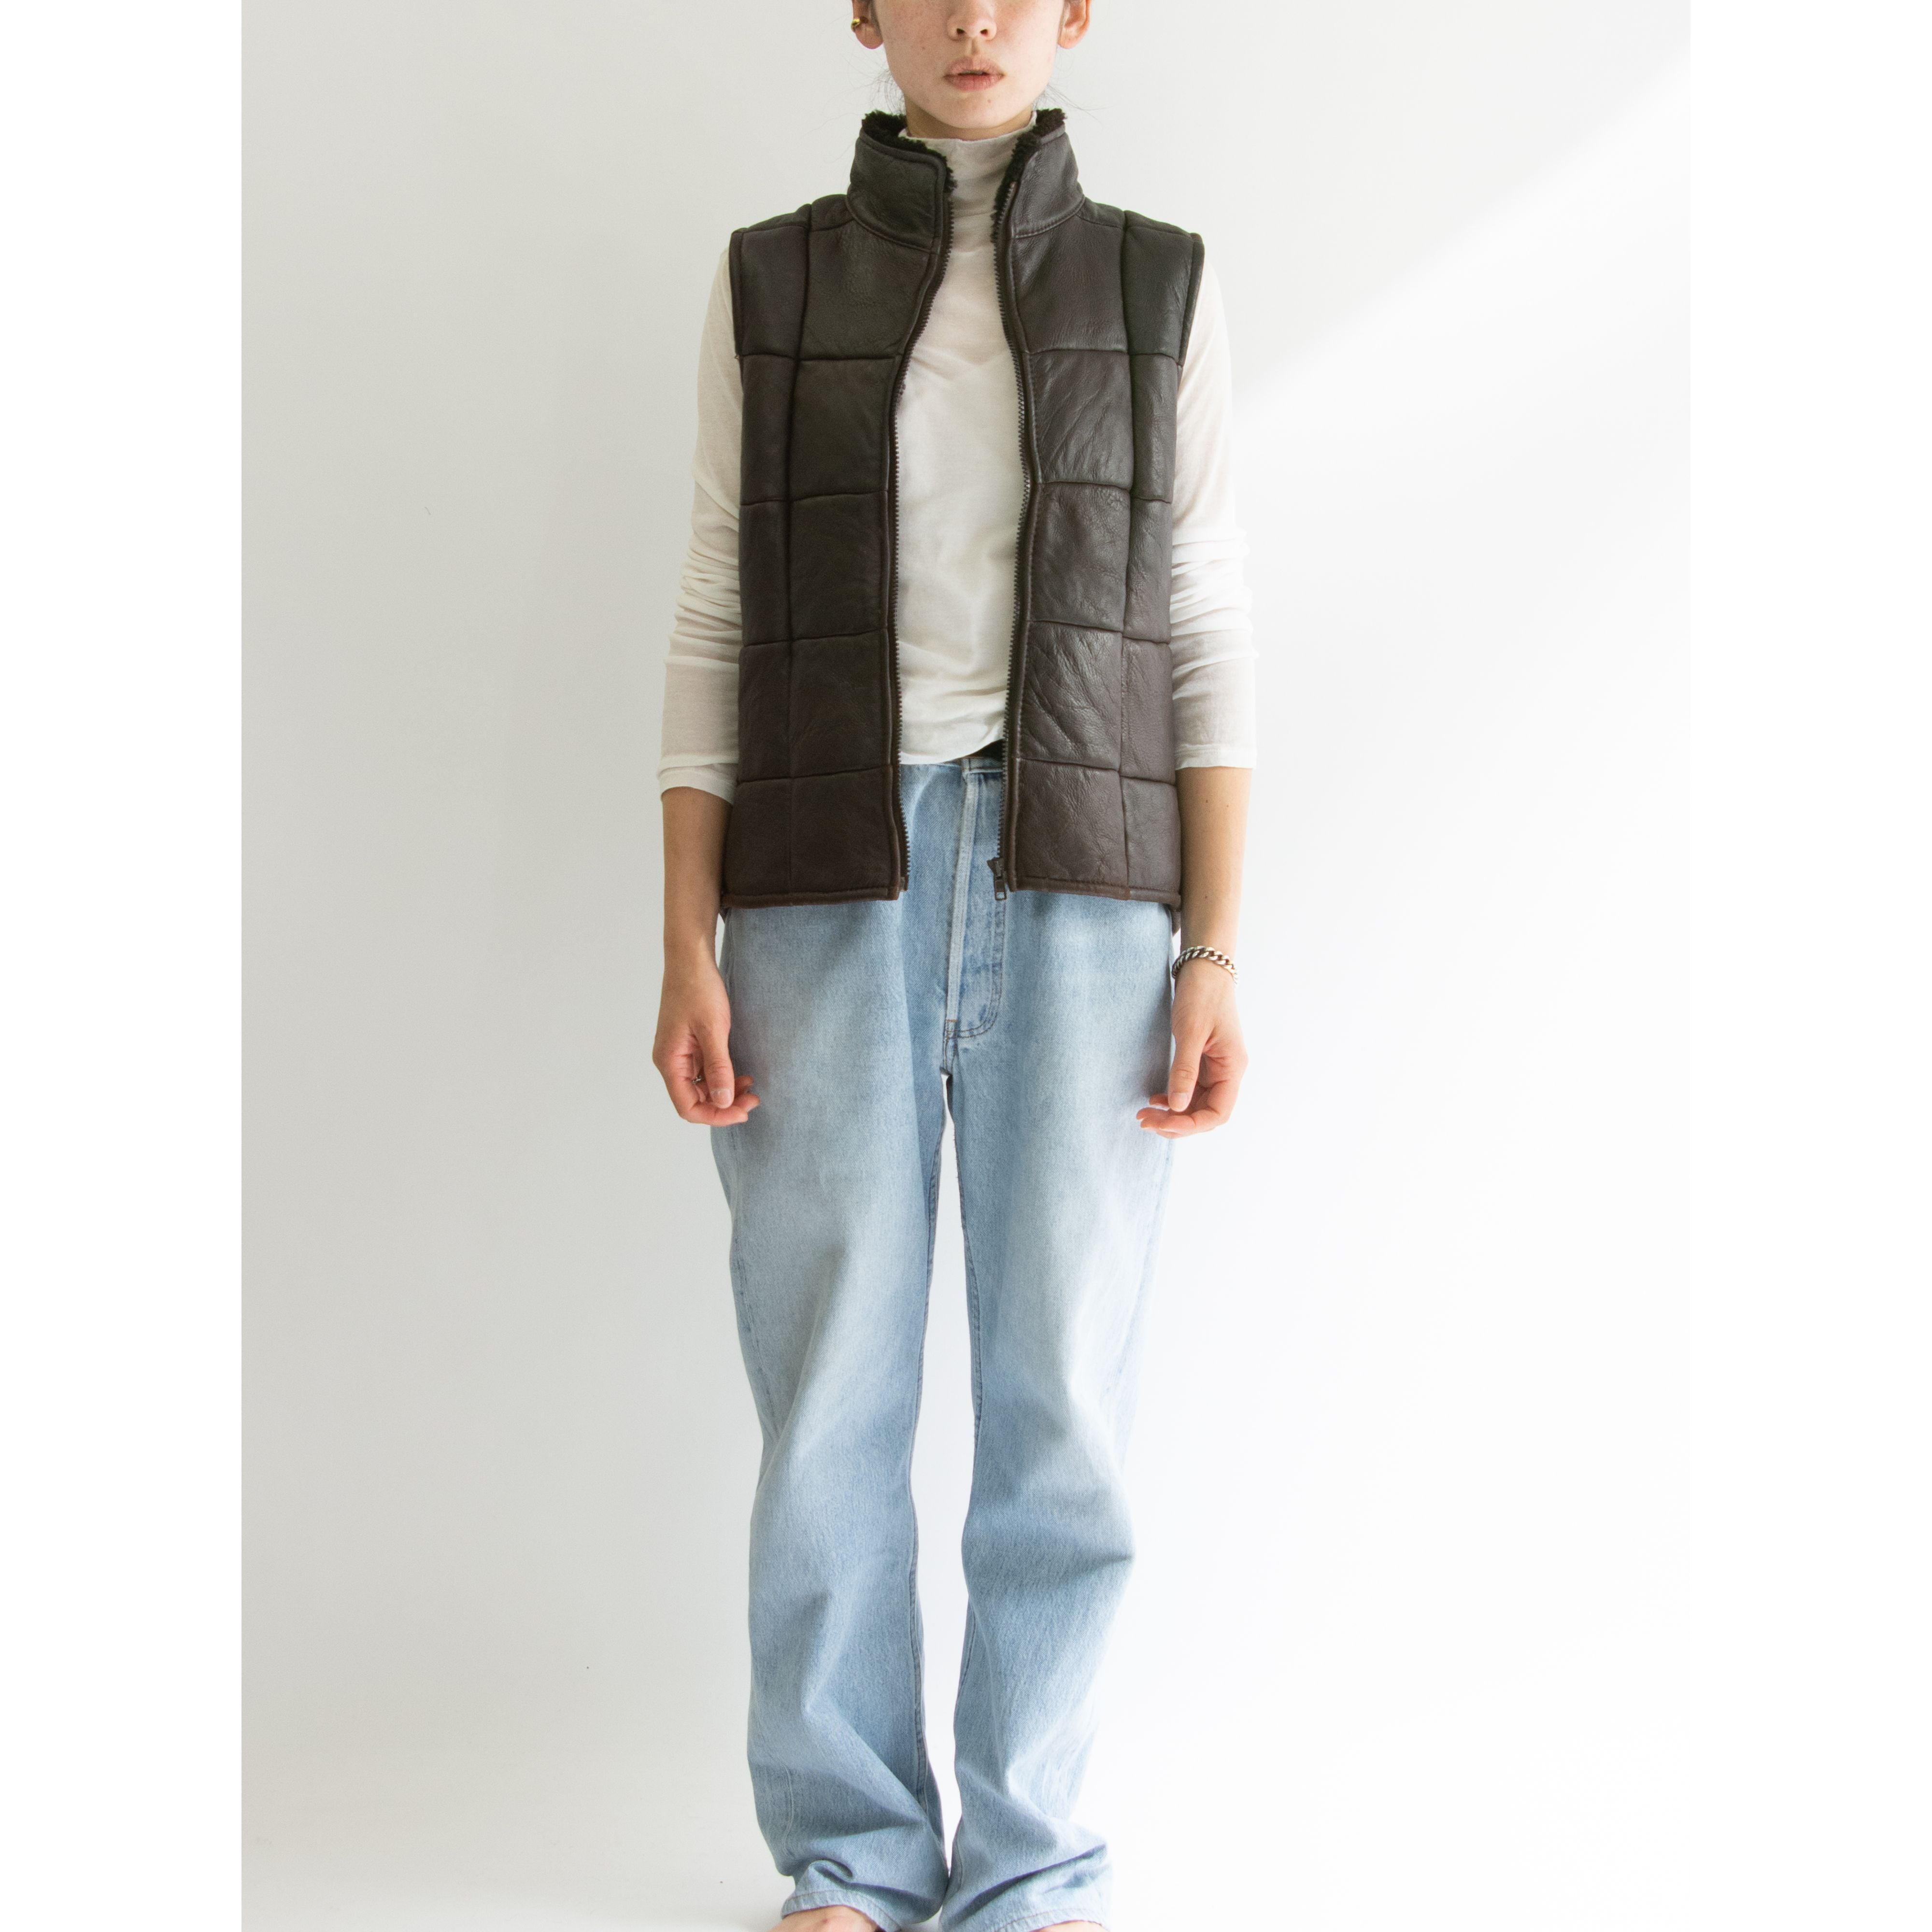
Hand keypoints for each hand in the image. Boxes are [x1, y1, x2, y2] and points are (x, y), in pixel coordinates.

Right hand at [653, 955, 758, 1125]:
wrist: (691, 959)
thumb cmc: (698, 989)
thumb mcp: (713, 1029)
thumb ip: (718, 1067)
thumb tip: (723, 1101)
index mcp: (669, 1061)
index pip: (688, 1107)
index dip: (715, 1115)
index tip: (743, 1111)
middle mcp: (671, 1062)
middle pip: (695, 1100)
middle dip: (724, 1104)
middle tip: (754, 1098)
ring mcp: (680, 1054)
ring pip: (702, 1087)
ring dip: (725, 1091)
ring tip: (751, 1086)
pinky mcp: (689, 1045)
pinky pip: (705, 1072)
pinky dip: (723, 1076)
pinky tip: (742, 1073)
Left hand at [1138, 959, 1245, 1136]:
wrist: (1204, 968)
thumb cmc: (1201, 995)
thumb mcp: (1191, 1032)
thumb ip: (1184, 1070)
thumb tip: (1177, 1107)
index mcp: (1232, 1067)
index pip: (1218, 1113)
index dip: (1191, 1125)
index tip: (1162, 1123)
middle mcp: (1227, 1072)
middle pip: (1206, 1113)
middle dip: (1177, 1122)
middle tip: (1145, 1120)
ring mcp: (1215, 1067)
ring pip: (1196, 1103)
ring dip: (1173, 1113)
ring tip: (1145, 1114)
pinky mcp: (1203, 1060)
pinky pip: (1190, 1089)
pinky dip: (1173, 1098)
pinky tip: (1156, 1098)